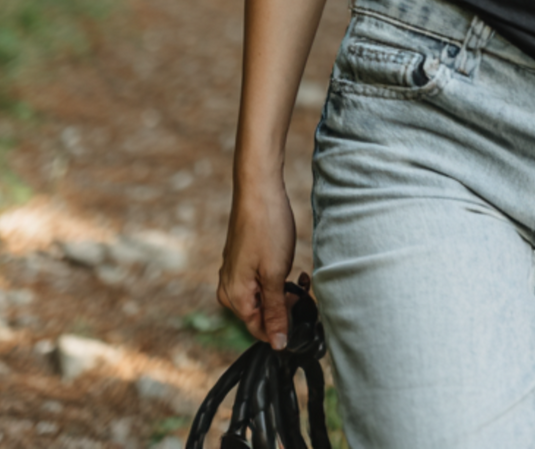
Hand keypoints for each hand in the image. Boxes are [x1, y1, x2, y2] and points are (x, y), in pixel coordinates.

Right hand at [217, 174, 295, 348]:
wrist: (259, 190)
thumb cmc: (266, 229)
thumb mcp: (274, 274)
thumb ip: (276, 311)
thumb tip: (277, 345)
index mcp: (233, 298)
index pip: (260, 330)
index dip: (284, 326)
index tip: (305, 313)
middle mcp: (228, 290)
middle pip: (262, 314)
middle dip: (286, 307)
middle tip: (303, 289)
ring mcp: (234, 274)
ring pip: (264, 297)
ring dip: (284, 292)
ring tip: (300, 277)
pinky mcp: (243, 261)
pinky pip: (261, 282)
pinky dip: (277, 278)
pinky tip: (292, 268)